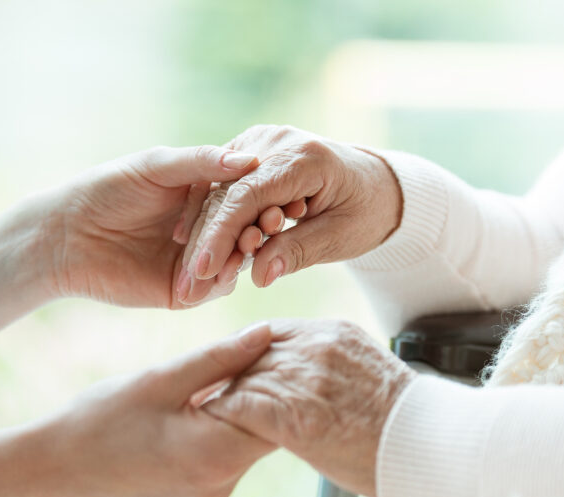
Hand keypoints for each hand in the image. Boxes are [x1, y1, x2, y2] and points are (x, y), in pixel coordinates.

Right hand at [34, 323, 275, 496]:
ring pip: (244, 444)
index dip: (278, 376)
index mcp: (217, 456)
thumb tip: (267, 333)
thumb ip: (220, 358)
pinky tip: (192, 408)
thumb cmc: (99, 421)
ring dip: (237, 410)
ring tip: (211, 379)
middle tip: (242, 353)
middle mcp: (221, 487)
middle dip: (258, 391)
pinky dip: (218, 432)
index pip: (279, 413)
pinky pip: (223, 459)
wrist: (52, 472)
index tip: (268, 346)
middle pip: (265, 430)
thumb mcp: (162, 379)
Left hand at [44, 145, 258, 308]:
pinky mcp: (184, 291)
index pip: (243, 196)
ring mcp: (196, 261)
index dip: (259, 196)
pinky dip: (221, 280)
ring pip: (234, 261)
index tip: (278, 193)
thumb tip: (250, 160)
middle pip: (245, 231)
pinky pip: (213, 288)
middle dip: (257, 228)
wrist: (68, 235)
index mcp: (203, 195)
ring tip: (248, 247)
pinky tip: (225, 271)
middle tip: (269, 224)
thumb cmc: (107, 189)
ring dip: (243, 255)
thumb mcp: (156, 166)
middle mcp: (205, 228)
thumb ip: (201, 162)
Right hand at [178, 125, 402, 304]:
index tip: (203, 272)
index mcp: (304, 157)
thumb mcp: (339, 238)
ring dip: (203, 236)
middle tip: (188, 288)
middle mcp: (275, 141)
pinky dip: (209, 221)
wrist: (375, 184)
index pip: (248, 196)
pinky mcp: (249, 153)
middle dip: (206, 244)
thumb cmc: (364, 212)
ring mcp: (259, 143)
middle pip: (226, 194)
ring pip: (217, 192)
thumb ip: (298, 252)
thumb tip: (258, 277)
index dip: (221, 235)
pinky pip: (221, 189)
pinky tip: (195, 251)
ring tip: (191, 280)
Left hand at [201, 319, 415, 496]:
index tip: (234, 373)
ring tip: (202, 414)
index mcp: (333, 332)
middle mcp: (315, 346)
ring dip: (220, 397)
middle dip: (228, 375)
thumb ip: (331, 365)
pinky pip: (239, 406)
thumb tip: (308, 380)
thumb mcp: (367, 374)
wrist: (431, 446)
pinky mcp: (293, 414)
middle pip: (250, 352)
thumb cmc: (404, 423)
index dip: (248, 355)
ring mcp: (303, 377)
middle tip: (206, 395)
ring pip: (241, 377)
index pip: (272, 333)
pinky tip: (212, 428)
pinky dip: (222, 416)